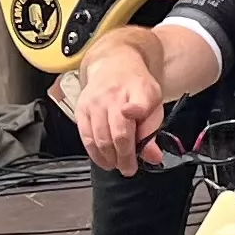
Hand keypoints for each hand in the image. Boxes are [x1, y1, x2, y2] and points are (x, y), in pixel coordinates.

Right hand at [70, 42, 161, 171]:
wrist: (114, 66)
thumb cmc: (136, 88)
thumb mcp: (153, 103)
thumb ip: (153, 130)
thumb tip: (153, 157)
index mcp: (138, 90)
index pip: (138, 102)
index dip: (136, 110)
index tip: (131, 116)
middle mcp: (114, 95)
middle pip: (117, 132)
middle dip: (124, 156)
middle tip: (129, 169)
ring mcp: (95, 102)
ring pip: (100, 139)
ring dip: (110, 158)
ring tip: (117, 165)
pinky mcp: (81, 110)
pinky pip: (86, 138)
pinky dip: (95, 154)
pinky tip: (104, 160)